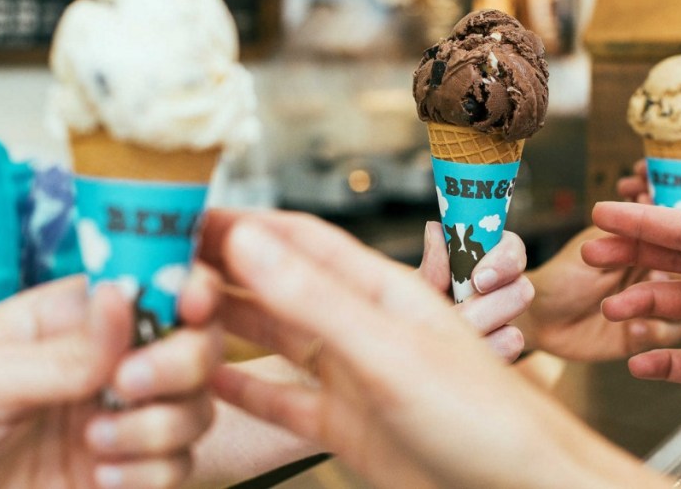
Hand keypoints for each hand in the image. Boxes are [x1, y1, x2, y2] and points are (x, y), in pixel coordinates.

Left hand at [0, 272, 220, 488]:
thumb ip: (64, 350)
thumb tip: (124, 297)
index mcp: (77, 319)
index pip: (156, 284)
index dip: (191, 289)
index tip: (193, 306)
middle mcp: (115, 362)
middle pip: (198, 343)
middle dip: (181, 363)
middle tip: (127, 385)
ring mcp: (128, 416)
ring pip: (199, 407)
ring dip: (157, 428)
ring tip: (94, 443)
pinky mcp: (134, 468)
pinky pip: (180, 464)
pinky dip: (149, 472)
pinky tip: (100, 476)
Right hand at [207, 211, 671, 488]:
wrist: (521, 487)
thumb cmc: (482, 415)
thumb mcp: (390, 352)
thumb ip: (317, 301)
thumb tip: (249, 243)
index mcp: (381, 293)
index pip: (301, 242)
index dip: (244, 227)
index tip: (186, 218)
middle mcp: (364, 327)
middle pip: (281, 288)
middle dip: (224, 274)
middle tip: (159, 267)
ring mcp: (354, 377)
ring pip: (277, 343)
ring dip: (227, 330)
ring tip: (170, 317)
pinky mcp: (349, 425)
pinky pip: (284, 403)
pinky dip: (245, 392)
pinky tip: (207, 385)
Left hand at [520, 225, 680, 360]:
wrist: (538, 320)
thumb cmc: (559, 277)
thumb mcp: (590, 248)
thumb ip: (623, 234)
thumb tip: (649, 202)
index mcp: (645, 246)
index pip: (676, 237)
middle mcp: (654, 273)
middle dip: (679, 274)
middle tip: (661, 276)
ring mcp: (653, 306)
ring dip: (670, 307)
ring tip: (643, 308)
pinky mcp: (645, 334)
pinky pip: (668, 333)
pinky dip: (655, 331)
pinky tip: (634, 330)